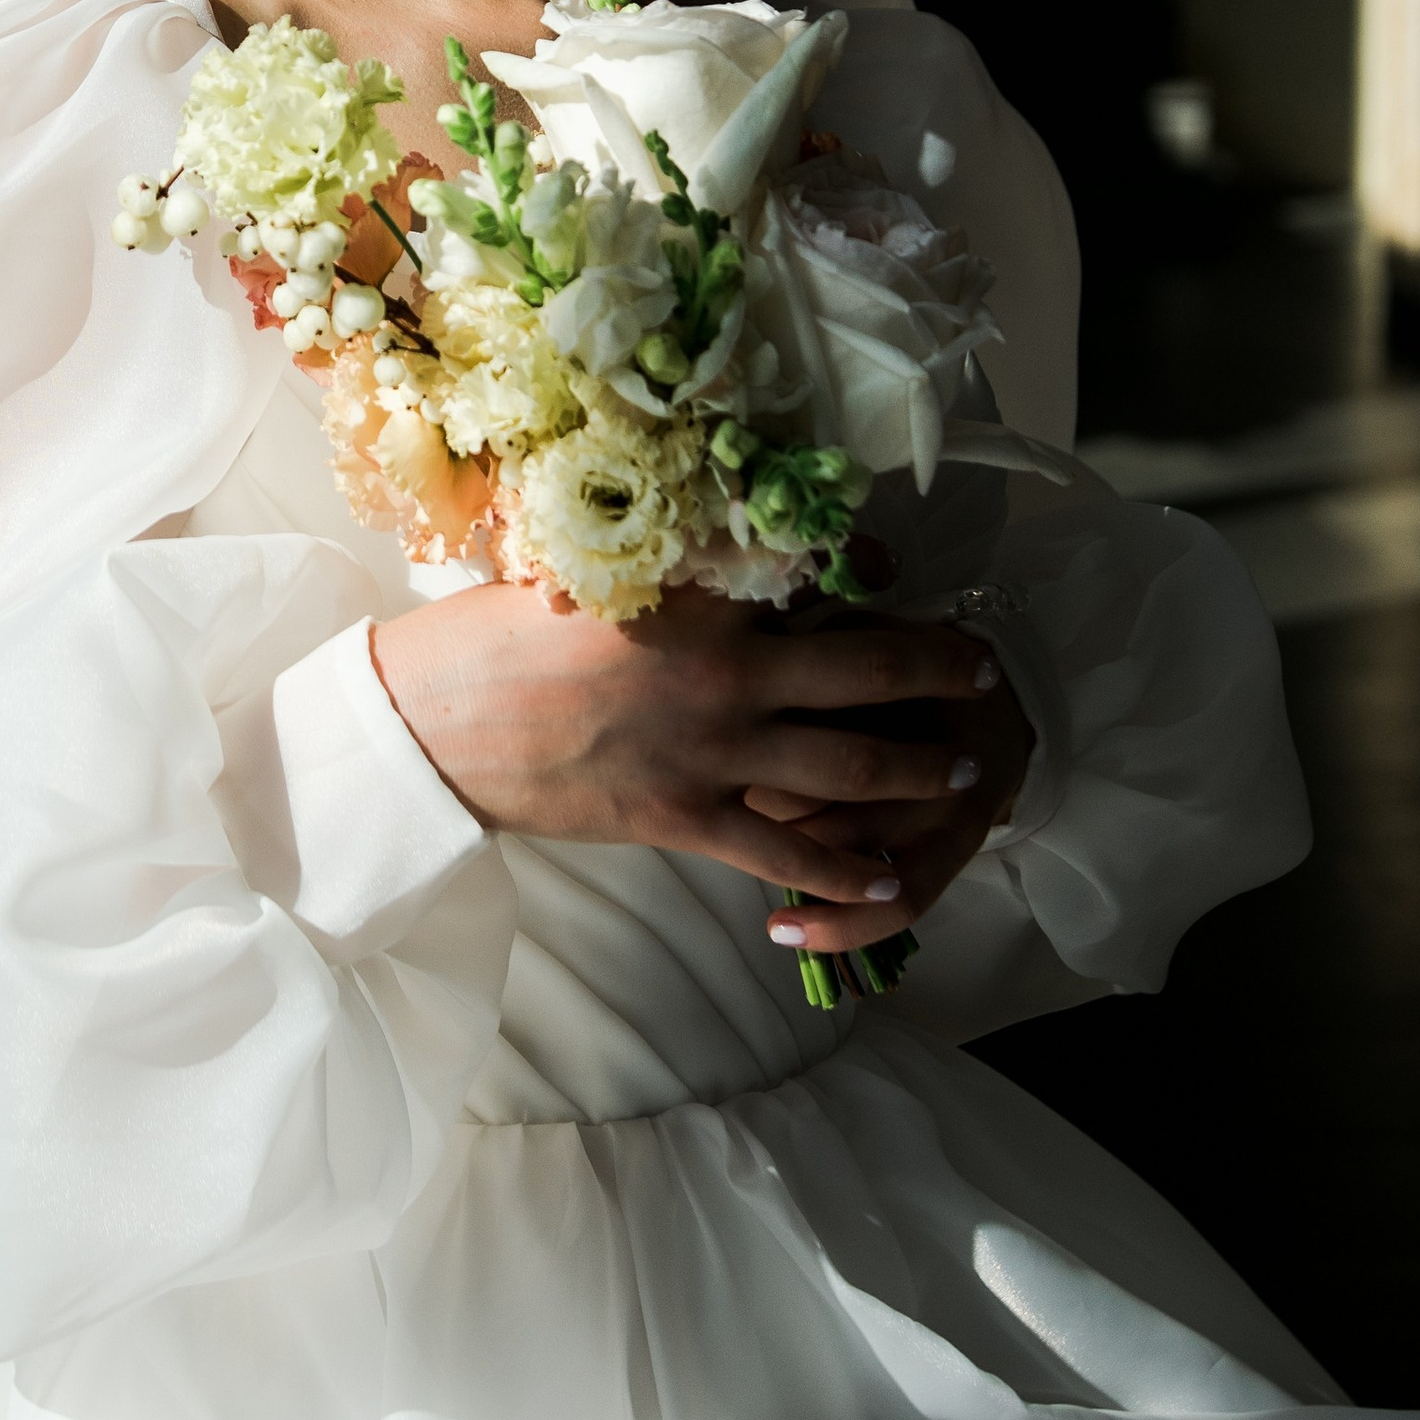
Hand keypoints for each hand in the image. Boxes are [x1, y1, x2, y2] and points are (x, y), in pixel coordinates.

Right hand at [367, 582, 1012, 945]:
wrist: (438, 721)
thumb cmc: (498, 633)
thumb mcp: (584, 568)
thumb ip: (660, 562)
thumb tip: (709, 544)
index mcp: (701, 596)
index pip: (815, 573)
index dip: (870, 572)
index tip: (898, 570)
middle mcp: (727, 671)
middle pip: (869, 671)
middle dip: (938, 672)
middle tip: (982, 672)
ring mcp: (713, 750)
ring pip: (849, 765)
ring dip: (914, 769)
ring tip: (959, 770)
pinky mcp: (686, 816)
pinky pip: (786, 849)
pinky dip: (842, 870)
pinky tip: (886, 876)